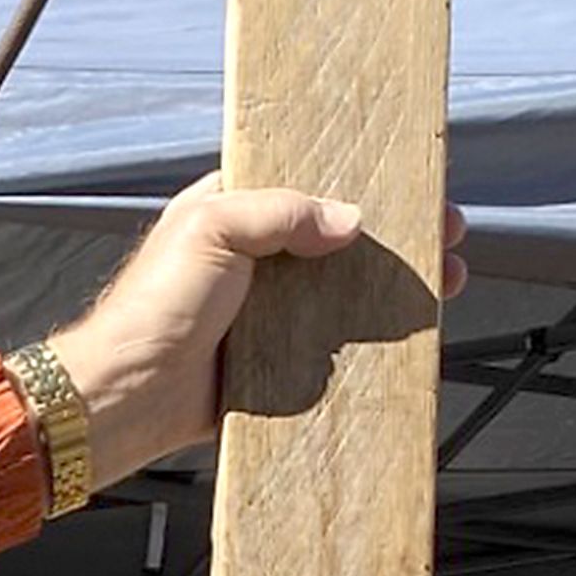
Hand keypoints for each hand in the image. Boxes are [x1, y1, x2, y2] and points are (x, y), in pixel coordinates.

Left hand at [43, 178, 470, 492]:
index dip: (364, 181)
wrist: (129, 396)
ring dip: (395, 289)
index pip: (313, 184)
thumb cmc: (153, 307)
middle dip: (399, 238)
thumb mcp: (213, 227)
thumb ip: (281, 213)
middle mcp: (259, 260)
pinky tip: (405, 336)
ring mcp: (271, 312)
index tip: (412, 180)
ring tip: (444, 282)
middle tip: (446, 234)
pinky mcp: (277, 362)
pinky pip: (333, 348)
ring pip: (347, 293)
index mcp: (239, 211)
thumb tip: (347, 219)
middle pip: (343, 240)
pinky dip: (370, 343)